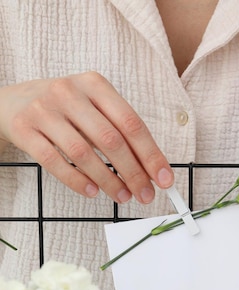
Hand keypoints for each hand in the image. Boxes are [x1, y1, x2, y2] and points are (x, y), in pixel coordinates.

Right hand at [0, 72, 173, 202]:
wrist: (10, 102)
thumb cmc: (63, 109)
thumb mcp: (91, 108)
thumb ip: (119, 132)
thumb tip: (151, 169)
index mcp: (94, 84)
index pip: (131, 122)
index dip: (150, 154)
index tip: (164, 179)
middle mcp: (69, 92)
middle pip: (110, 139)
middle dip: (133, 173)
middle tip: (145, 195)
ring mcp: (44, 110)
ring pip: (83, 153)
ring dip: (108, 181)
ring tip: (122, 196)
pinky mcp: (23, 129)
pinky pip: (54, 161)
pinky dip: (76, 181)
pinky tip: (92, 192)